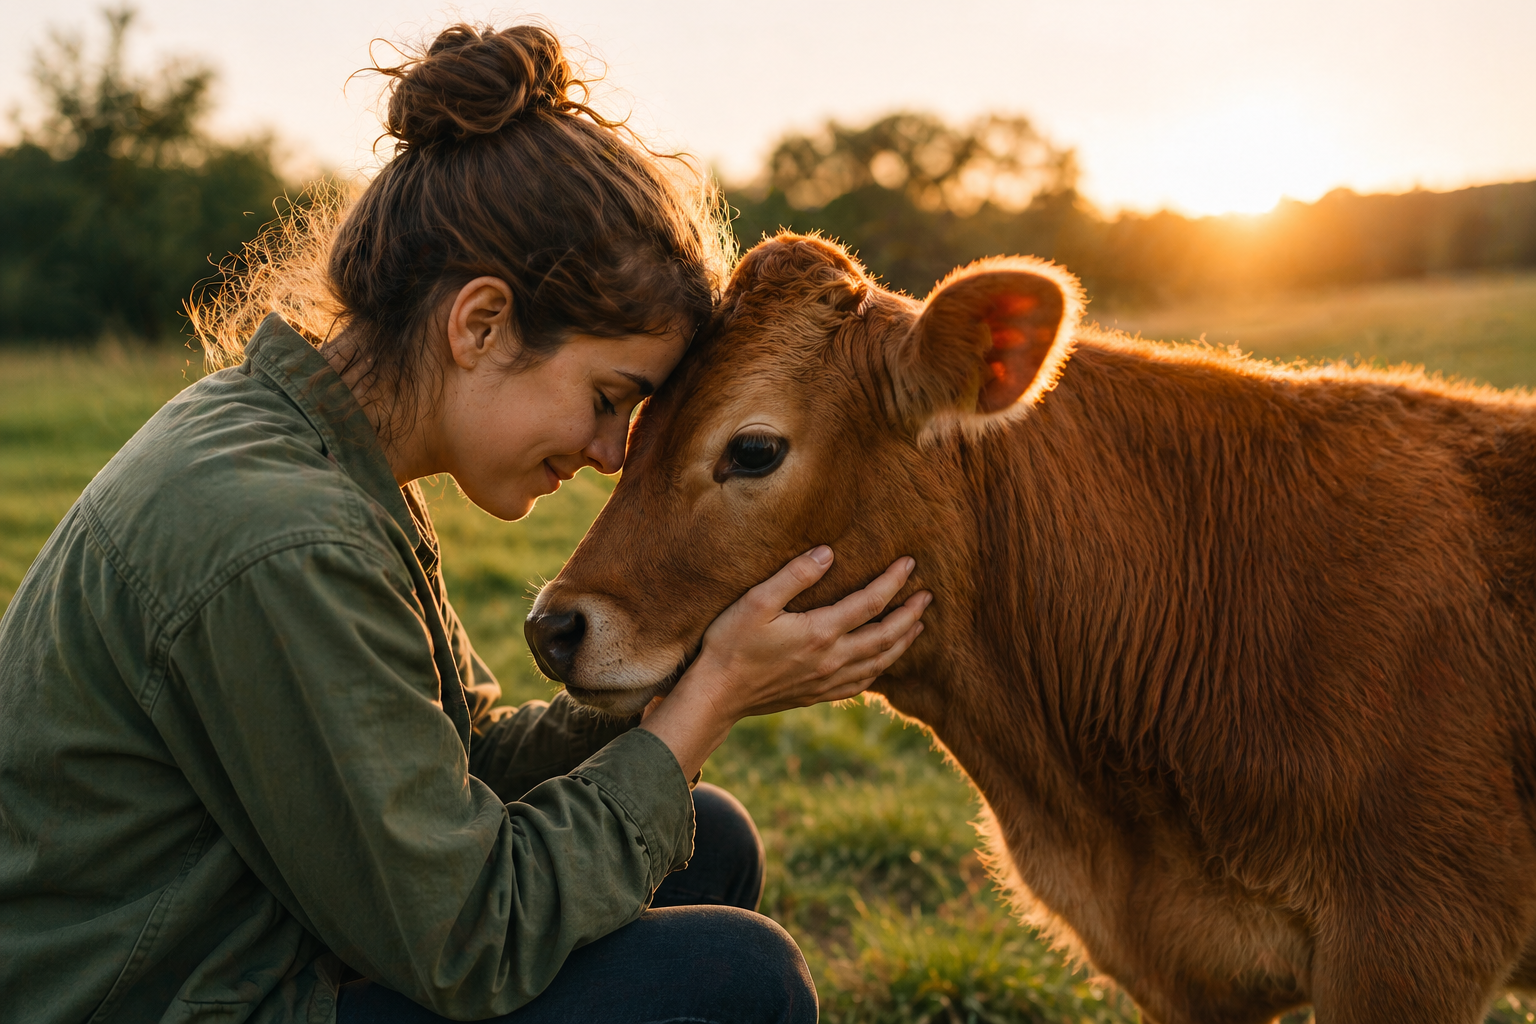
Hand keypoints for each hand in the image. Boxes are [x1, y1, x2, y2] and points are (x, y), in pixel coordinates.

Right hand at [640, 547, 930, 778]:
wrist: (717, 695)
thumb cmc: (730, 644)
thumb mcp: (756, 601)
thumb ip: (795, 576)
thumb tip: (829, 553)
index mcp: (820, 632)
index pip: (870, 602)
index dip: (893, 581)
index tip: (910, 563)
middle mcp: (831, 659)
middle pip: (885, 636)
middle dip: (910, 614)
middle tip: (928, 596)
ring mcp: (827, 680)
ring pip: (879, 662)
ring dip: (902, 642)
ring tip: (918, 627)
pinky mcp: (817, 695)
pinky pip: (861, 684)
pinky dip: (880, 669)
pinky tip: (882, 662)